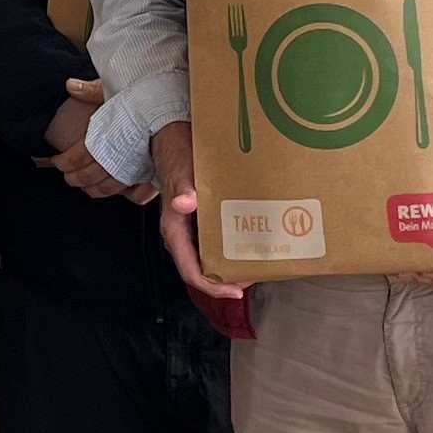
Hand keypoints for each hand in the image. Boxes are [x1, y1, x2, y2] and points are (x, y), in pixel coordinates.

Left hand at [45, 79, 148, 200]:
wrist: (176, 107)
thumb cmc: (149, 96)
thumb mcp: (117, 89)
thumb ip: (93, 90)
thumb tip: (70, 85)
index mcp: (108, 136)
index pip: (78, 156)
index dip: (64, 162)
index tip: (57, 162)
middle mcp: (122, 155)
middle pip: (91, 175)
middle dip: (76, 178)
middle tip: (68, 177)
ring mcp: (139, 169)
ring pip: (110, 187)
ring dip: (95, 189)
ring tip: (87, 187)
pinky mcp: (156, 176)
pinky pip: (138, 194)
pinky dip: (127, 194)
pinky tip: (120, 191)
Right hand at [150, 122, 245, 304]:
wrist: (175, 141)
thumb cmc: (179, 158)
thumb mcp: (182, 173)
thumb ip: (183, 189)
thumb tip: (184, 204)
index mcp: (175, 232)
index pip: (191, 272)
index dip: (212, 287)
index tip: (236, 291)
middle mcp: (183, 237)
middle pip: (203, 271)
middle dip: (228, 280)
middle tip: (256, 276)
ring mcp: (192, 231)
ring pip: (210, 259)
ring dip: (231, 266)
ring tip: (257, 265)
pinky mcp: (201, 222)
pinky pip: (215, 243)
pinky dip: (231, 249)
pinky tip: (251, 244)